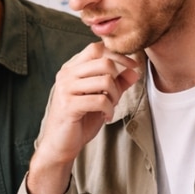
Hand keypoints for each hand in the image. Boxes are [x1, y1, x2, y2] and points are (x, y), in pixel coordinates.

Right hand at [27, 43, 139, 193]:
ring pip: (106, 80)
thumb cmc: (79, 121)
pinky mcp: (69, 105)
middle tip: (117, 95)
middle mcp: (65, 75)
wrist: (60, 144)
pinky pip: (101, 99)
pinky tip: (106, 116)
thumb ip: (116, 84)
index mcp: (70, 69)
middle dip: (119, 77)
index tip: (131, 66)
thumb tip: (134, 70)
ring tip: (111, 107)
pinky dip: (109, 109)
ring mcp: (65, 89)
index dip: (117, 54)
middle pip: (104, 61)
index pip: (96, 48)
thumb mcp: (101, 98)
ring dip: (116, 96)